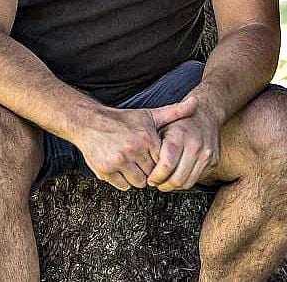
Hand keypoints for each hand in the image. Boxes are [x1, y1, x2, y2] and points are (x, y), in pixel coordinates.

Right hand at [71, 99, 195, 189]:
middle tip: (139, 159)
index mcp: (147, 138)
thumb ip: (175, 112)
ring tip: (130, 163)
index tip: (151, 154)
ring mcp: (118, 161)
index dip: (159, 160)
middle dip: (147, 170)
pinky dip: (122, 180)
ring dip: (136, 177)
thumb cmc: (123, 120)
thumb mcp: (149, 115)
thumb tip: (196, 102)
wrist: (89, 122)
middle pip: (152, 175)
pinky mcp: (105, 170)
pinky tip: (118, 166)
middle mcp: (133, 150)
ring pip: (138, 183)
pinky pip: (123, 186)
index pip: (164, 162)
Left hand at [146, 97, 221, 190]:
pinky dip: (184, 181)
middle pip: (178, 178)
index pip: (167, 165)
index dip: (156, 176)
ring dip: (173, 186)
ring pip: (187, 183)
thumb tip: (142, 164)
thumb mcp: (162, 125)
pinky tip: (176, 176)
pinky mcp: (213, 162)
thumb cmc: (179, 122)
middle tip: (155, 183)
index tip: (150, 179)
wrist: (205, 115)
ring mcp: (206, 155)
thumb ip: (153, 144)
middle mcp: (195, 146)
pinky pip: (196, 180)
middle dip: (163, 185)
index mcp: (180, 136)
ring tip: (164, 181)